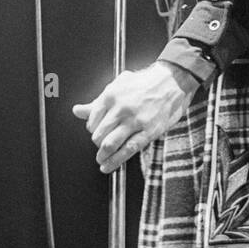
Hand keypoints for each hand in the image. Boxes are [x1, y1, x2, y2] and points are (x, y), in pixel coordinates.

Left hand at [72, 61, 197, 172]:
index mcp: (111, 95)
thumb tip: (77, 110)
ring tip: (100, 160)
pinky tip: (109, 166)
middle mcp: (121, 109)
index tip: (95, 132)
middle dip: (96, 143)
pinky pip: (128, 150)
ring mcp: (135, 121)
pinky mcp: (148, 131)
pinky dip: (116, 161)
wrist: (171, 81)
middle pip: (98, 134)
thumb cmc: (145, 82)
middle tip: (99, 145)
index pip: (91, 120)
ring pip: (110, 144)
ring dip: (102, 156)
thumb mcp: (118, 86)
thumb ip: (97, 102)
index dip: (91, 129)